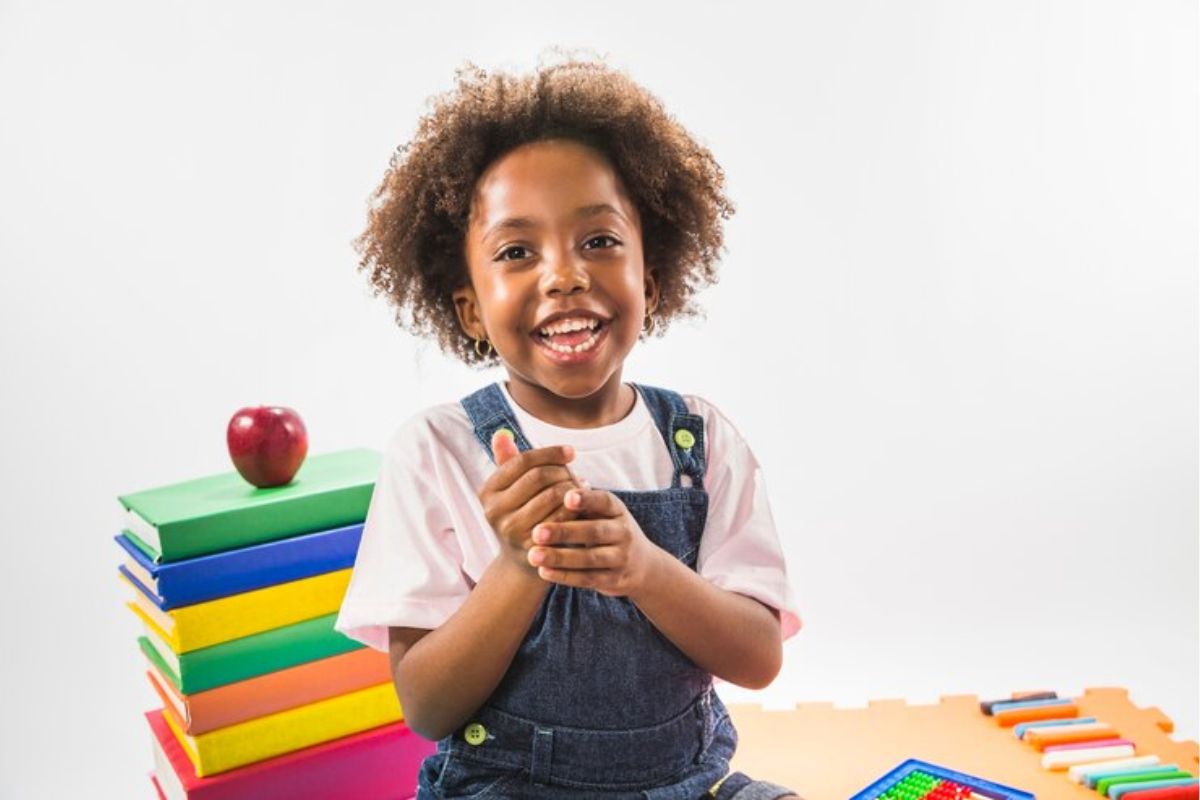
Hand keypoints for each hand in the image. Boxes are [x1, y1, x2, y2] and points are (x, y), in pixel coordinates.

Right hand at [480, 430, 584, 568]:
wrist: (524, 561)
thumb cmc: (521, 514)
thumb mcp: (510, 490)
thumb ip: (508, 462)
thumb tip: (502, 434)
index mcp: (487, 491)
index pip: (522, 461)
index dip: (549, 452)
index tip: (571, 451)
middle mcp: (494, 511)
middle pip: (539, 476)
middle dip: (563, 470)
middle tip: (576, 474)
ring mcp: (512, 530)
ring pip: (554, 494)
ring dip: (573, 487)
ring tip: (581, 488)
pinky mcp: (533, 545)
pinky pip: (563, 517)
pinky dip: (576, 508)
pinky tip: (581, 506)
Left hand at [525, 488, 663, 597]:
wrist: (640, 564)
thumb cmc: (606, 527)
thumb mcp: (599, 510)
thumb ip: (575, 495)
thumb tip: (541, 469)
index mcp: (616, 509)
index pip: (603, 500)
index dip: (586, 499)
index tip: (566, 496)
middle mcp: (622, 532)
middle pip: (594, 531)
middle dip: (564, 532)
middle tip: (537, 532)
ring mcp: (621, 557)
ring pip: (589, 558)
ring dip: (560, 557)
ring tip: (533, 556)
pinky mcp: (614, 579)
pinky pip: (587, 578)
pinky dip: (564, 576)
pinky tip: (543, 572)